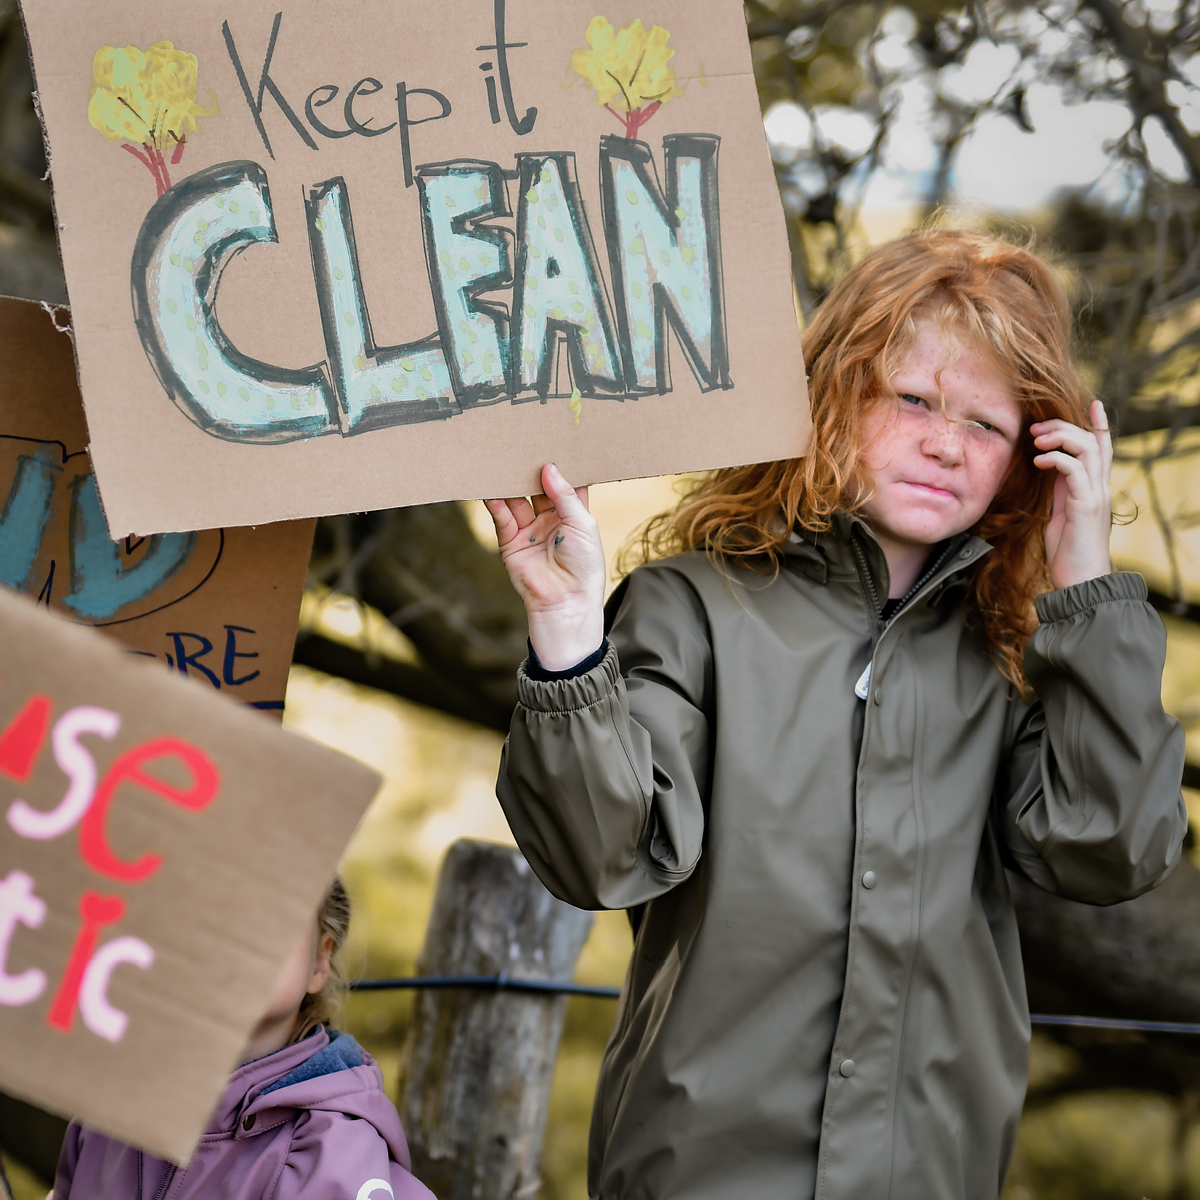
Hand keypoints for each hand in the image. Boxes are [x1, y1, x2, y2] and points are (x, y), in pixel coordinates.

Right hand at [485, 463, 606, 670]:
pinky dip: (495, 502)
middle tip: (521, 444)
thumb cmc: (584, 565)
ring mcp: (529, 530)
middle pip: (537, 487)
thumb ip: (564, 495)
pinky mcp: (511, 542)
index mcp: (573, 514)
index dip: (560, 466)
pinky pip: (501, 517)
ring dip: (509, 482)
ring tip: (501, 460)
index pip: (565, 484)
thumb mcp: (582, 524)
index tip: (552, 441)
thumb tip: (549, 467)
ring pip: (516, 499)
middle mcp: (550, 519)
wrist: (566, 602)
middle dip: (530, 469)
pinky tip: (490, 486)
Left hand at [1031, 399, 1112, 590]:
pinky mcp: (1086, 505)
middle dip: (1065, 426)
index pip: (1102, 449)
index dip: (1098, 425)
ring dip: (1060, 437)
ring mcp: (1095, 495)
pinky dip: (1057, 458)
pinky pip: (1075, 470)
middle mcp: (1100, 488)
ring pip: (1088, 449)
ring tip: (1036, 439)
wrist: (1081, 582)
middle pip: (1093, 441)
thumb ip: (1061, 491)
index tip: (1091, 404)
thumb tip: (1051, 470)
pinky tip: (1039, 461)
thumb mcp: (1061, 514)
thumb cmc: (1069, 553)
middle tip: (1036, 428)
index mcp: (1094, 489)